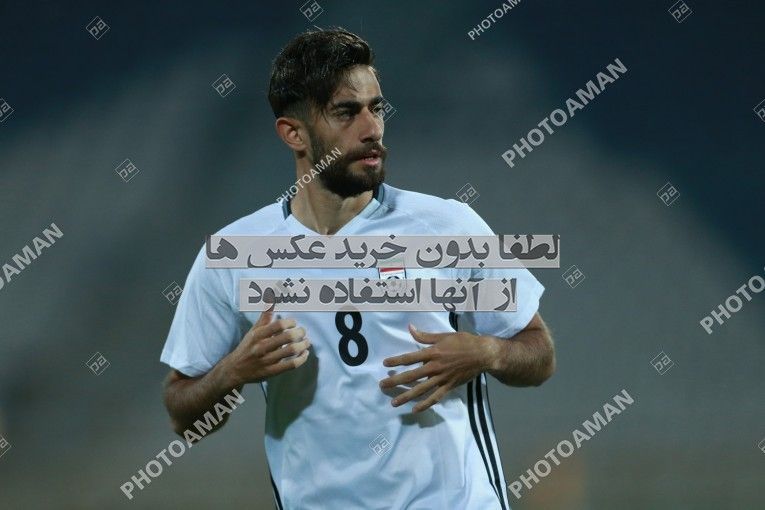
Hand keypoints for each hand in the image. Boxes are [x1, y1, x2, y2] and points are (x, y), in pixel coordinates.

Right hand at [223, 310, 310, 385]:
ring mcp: (267, 360)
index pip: (278, 325)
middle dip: (300, 332)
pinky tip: (304, 353)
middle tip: (303, 331)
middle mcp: (261, 347)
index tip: (294, 323)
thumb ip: (265, 315)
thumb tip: (271, 298)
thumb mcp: (254, 330)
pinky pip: (291, 365)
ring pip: (291, 351)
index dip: (290, 322)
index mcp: (257, 335)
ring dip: (303, 345)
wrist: (235, 369)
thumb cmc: (248, 347)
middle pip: (287, 337)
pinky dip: (301, 358)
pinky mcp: (272, 372)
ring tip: (307, 341)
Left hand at [379, 324, 495, 412]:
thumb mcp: (444, 335)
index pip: (410, 357)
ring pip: (421, 389)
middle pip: (411, 376)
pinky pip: (435, 397)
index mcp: (433, 352)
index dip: (396, 361)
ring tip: (394, 403)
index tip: (384, 364)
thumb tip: (410, 328)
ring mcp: (442, 378)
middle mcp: (435, 366)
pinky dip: (425, 404)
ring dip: (406, 396)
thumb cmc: (463, 342)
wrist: (483, 354)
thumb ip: (425, 335)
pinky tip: (414, 409)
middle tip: (382, 385)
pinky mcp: (449, 386)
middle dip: (395, 381)